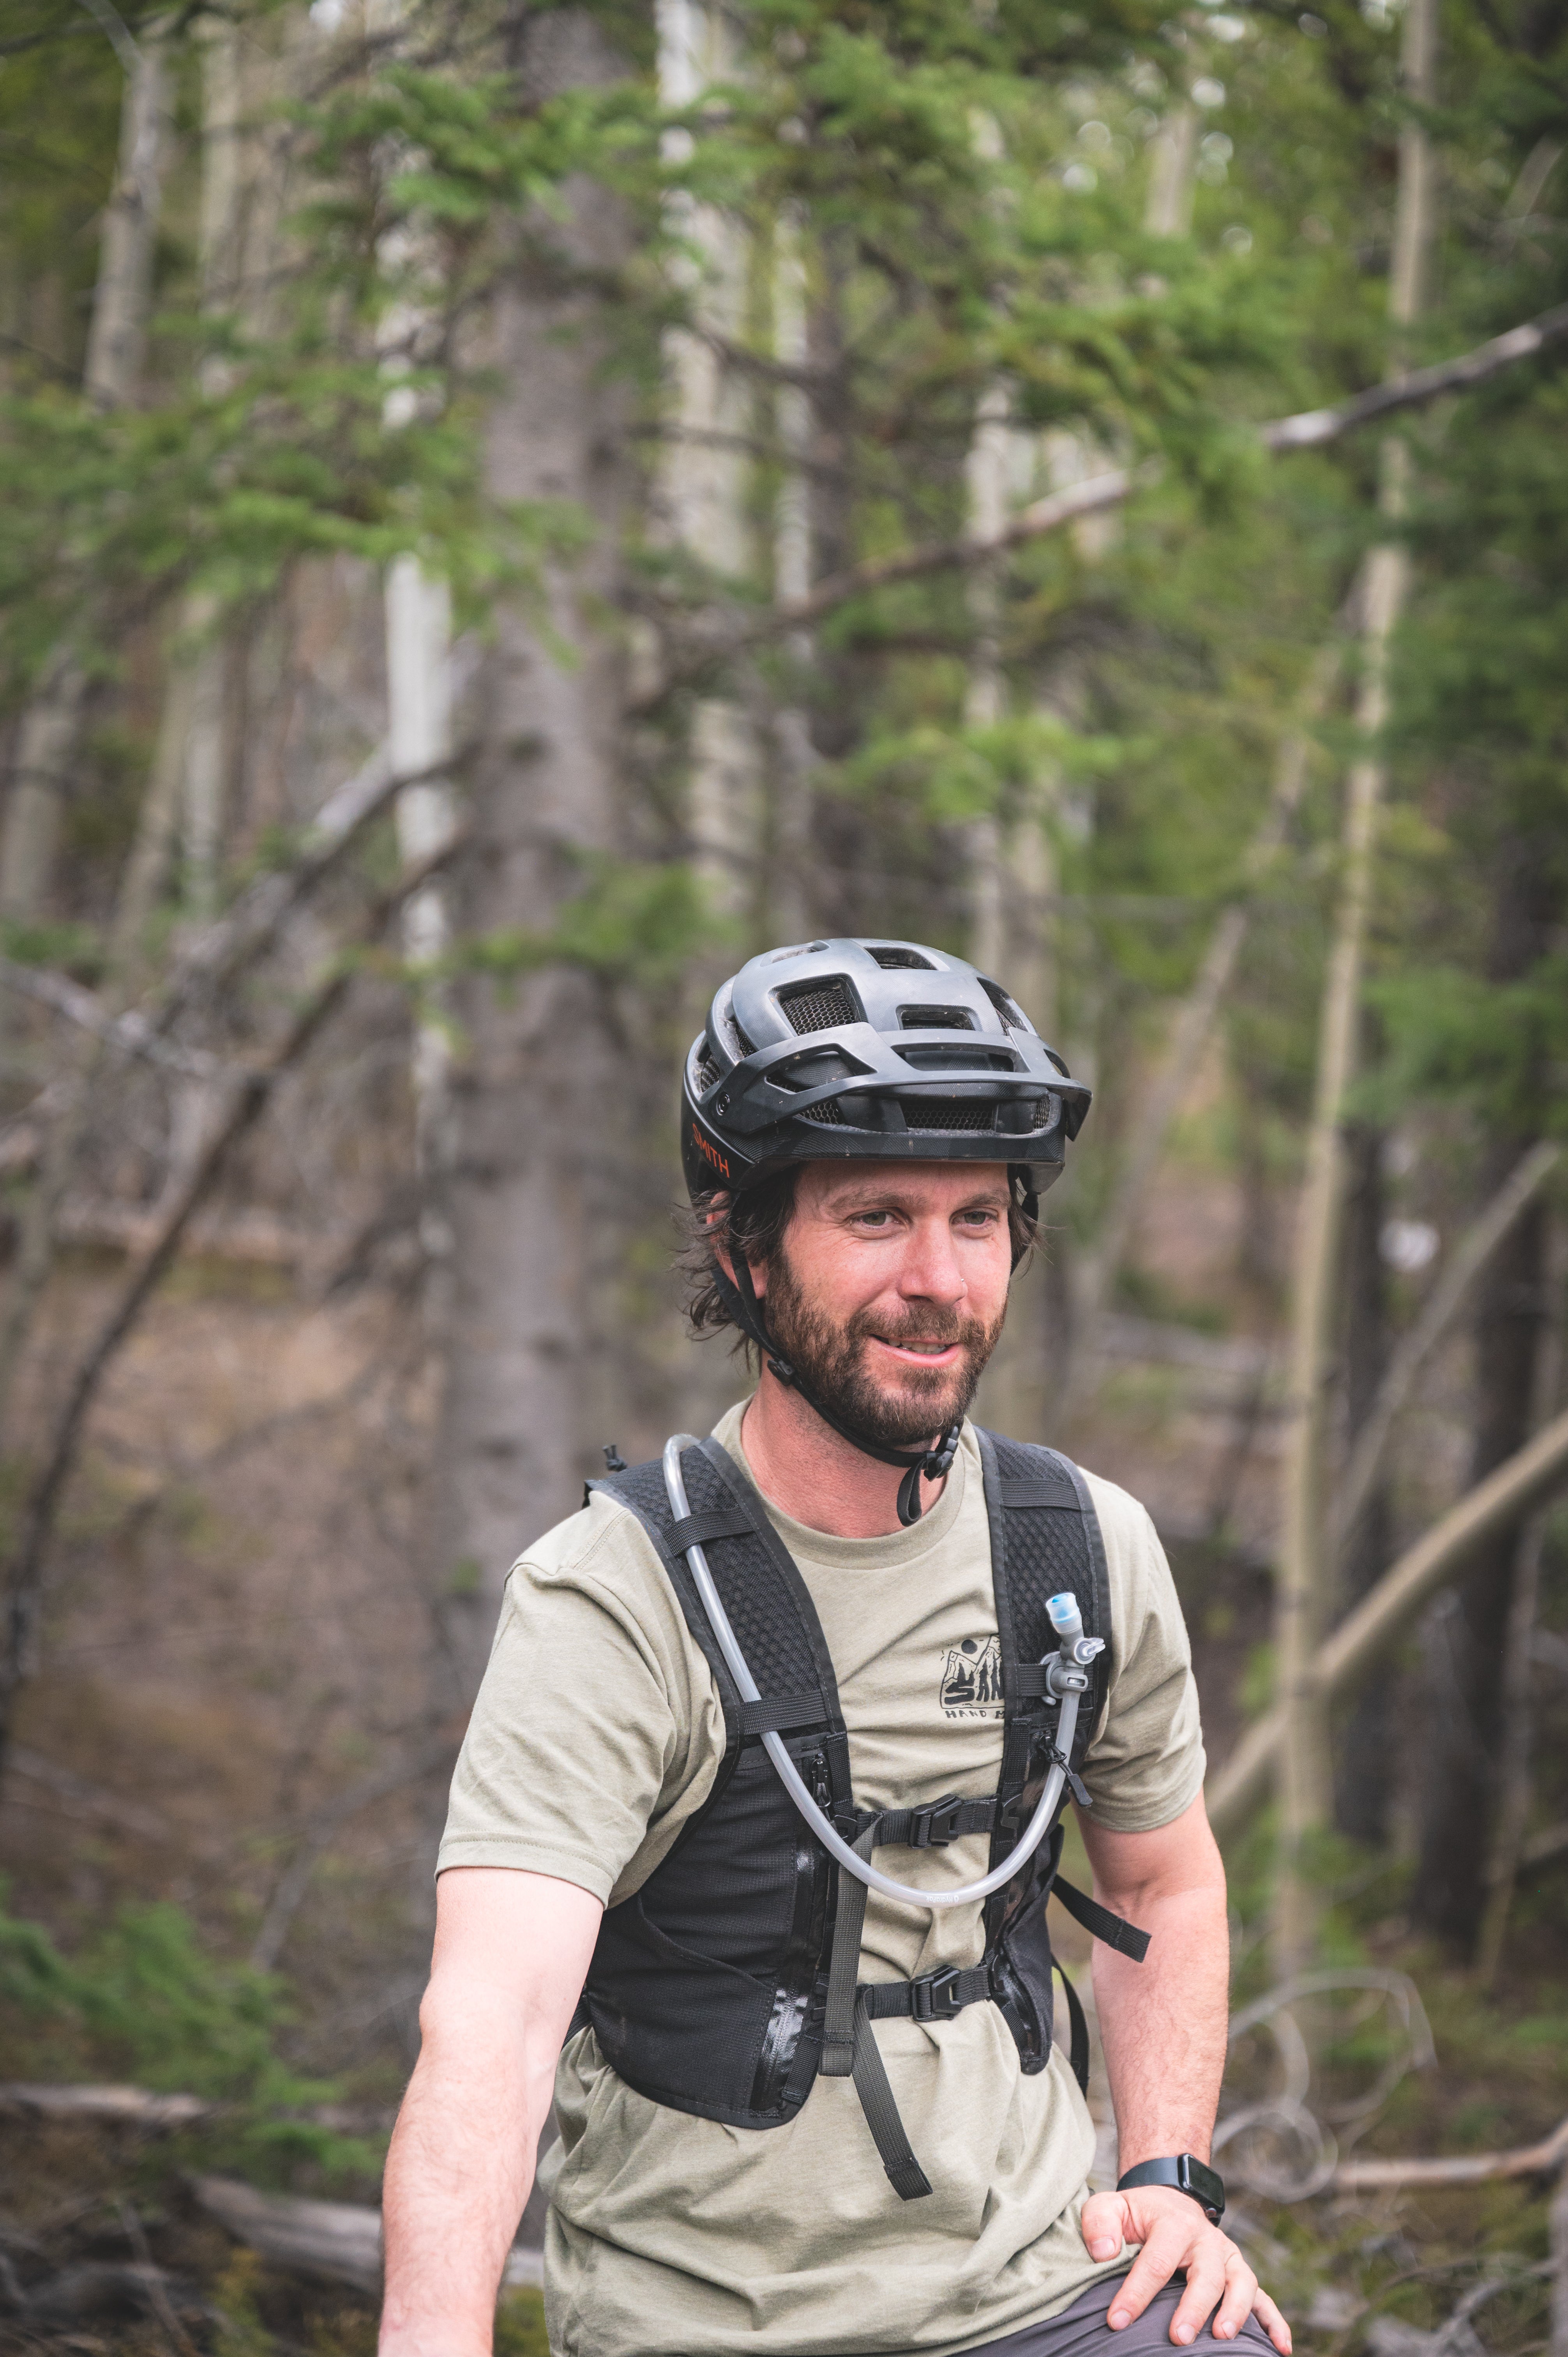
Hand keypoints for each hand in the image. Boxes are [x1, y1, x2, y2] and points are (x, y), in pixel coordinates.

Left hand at [1079, 2185, 1291, 2352]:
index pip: (1156, 2261)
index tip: (1116, 2321)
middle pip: (1206, 2274)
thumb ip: (1099, 2223)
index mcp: (1174, 2223)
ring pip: (1241, 2283)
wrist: (1169, 2201)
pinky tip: (1280, 2348)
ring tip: (1222, 2337)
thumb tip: (1103, 2252)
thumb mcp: (1111, 2207)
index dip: (1136, 2293)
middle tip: (1178, 2338)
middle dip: (1193, 2307)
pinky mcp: (1239, 2274)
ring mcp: (1228, 2257)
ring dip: (1235, 2311)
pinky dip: (1275, 2322)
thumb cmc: (1136, 2214)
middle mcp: (1207, 2240)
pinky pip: (1264, 2298)